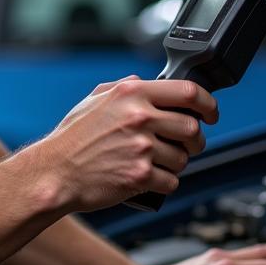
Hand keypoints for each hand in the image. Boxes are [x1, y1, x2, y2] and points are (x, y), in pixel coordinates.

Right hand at [40, 76, 217, 212]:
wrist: (54, 174)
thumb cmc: (72, 139)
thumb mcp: (95, 100)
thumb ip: (124, 87)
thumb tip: (146, 81)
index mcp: (131, 94)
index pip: (188, 92)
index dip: (208, 104)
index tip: (211, 113)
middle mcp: (139, 117)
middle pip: (192, 127)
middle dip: (195, 140)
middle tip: (186, 145)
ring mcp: (141, 148)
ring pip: (184, 158)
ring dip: (176, 163)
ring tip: (156, 163)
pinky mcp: (140, 176)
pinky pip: (171, 181)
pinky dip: (164, 183)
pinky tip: (148, 179)